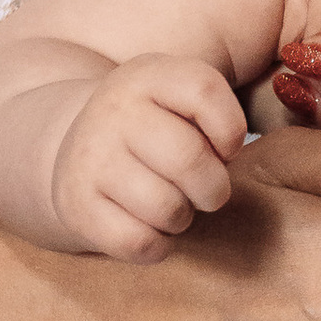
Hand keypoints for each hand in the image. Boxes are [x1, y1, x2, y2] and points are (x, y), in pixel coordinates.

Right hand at [48, 53, 244, 261]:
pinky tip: (149, 227)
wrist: (76, 154)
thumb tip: (245, 149)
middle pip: (189, 159)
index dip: (230, 130)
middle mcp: (113, 110)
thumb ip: (219, 113)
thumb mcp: (181, 101)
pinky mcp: (75, 205)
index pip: (204, 90)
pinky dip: (156, 246)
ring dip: (182, 219)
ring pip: (167, 208)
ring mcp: (89, 158)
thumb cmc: (154, 133)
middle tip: (206, 192)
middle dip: (213, 188)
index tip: (225, 148)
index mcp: (148, 75)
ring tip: (172, 207)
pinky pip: (139, 242)